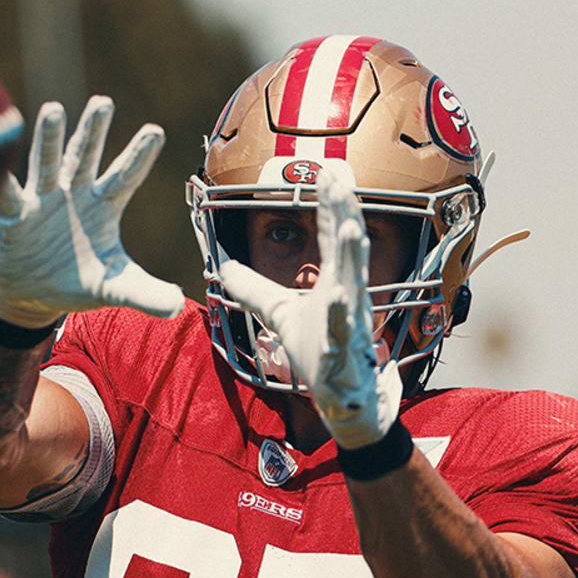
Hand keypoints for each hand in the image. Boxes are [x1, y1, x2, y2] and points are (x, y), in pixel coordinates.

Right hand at [0, 96, 183, 328]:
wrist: (33, 294)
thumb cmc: (78, 281)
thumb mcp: (114, 287)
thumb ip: (145, 293)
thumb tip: (178, 307)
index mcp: (103, 206)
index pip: (125, 178)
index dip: (139, 156)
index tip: (156, 131)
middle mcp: (74, 194)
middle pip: (85, 157)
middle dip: (93, 131)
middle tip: (103, 103)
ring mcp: (43, 200)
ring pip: (47, 164)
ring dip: (49, 140)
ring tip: (53, 110)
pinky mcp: (14, 215)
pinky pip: (7, 195)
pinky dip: (1, 181)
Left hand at [219, 165, 401, 448]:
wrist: (350, 404)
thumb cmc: (322, 353)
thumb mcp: (281, 315)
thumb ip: (254, 290)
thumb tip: (223, 267)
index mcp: (335, 284)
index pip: (332, 238)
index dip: (330, 206)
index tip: (327, 172)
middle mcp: (349, 297)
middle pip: (347, 250)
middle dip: (345, 215)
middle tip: (341, 180)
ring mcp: (351, 326)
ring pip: (354, 286)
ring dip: (353, 259)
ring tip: (351, 229)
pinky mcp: (346, 356)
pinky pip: (344, 334)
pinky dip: (342, 318)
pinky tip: (340, 299)